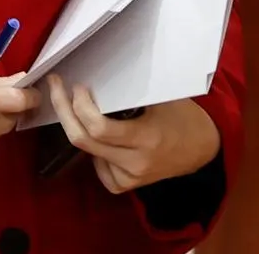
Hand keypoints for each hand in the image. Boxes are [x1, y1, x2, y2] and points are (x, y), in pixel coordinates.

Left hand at [46, 75, 219, 193]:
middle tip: (56, 89)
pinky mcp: (125, 185)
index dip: (81, 107)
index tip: (78, 86)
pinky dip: (94, 150)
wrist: (202, 149)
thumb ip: (131, 94)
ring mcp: (130, 177)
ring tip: (83, 109)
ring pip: (87, 153)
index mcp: (147, 137)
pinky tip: (104, 138)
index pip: (99, 128)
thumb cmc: (183, 116)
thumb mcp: (162, 99)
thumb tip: (96, 73)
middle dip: (64, 111)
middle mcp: (136, 161)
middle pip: (83, 141)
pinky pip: (97, 167)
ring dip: (80, 128)